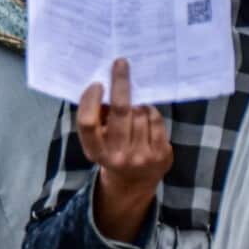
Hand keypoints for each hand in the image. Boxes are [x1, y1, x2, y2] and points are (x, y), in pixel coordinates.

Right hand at [77, 58, 172, 240]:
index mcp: (95, 152)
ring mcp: (142, 157)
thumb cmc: (111, 151)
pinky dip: (150, 112)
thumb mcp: (97, 140)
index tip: (98, 84)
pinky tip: (145, 115)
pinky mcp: (161, 155)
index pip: (88, 123)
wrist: (133, 183)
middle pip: (119, 112)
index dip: (91, 100)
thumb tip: (105, 84)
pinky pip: (155, 120)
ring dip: (136, 103)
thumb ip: (97, 117)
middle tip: (121, 64)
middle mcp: (118, 156)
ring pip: (140, 113)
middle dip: (120, 84)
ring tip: (133, 105)